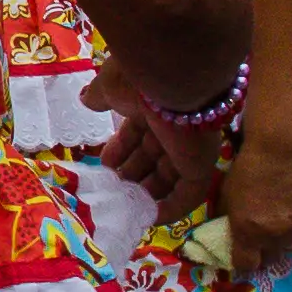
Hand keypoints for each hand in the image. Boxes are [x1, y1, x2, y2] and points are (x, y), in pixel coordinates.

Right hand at [86, 56, 231, 217]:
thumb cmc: (138, 75)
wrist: (173, 73)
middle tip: (112, 187)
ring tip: (123, 203)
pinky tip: (149, 217)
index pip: (140, 131)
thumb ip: (100, 95)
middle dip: (133, 172)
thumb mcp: (110, 85)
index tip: (104, 163)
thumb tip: (88, 100)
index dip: (122, 148)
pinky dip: (171, 207)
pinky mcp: (202, 163)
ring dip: (147, 191)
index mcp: (155, 103)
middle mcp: (176, 123)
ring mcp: (191, 144)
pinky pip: (189, 192)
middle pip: (155, 155)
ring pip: (170, 174)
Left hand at [221, 117, 291, 279]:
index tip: (241, 254)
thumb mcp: (226, 199)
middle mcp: (271, 237)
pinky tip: (286, 211)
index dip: (242, 262)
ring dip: (276, 240)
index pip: (246, 265)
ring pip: (284, 247)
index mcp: (247, 232)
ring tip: (273, 221)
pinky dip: (291, 228)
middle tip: (256, 241)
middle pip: (267, 261)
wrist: (279, 153)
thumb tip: (228, 236)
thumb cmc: (246, 171)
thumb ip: (228, 222)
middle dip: (260, 254)